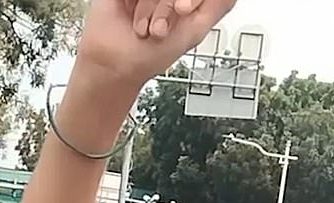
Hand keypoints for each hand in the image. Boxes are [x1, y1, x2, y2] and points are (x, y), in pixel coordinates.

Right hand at [77, 0, 238, 87]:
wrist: (116, 66)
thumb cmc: (151, 56)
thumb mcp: (194, 32)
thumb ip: (217, 7)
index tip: (184, 10)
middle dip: (169, 7)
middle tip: (164, 26)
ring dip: (153, 11)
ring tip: (149, 31)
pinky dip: (139, 5)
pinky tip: (138, 23)